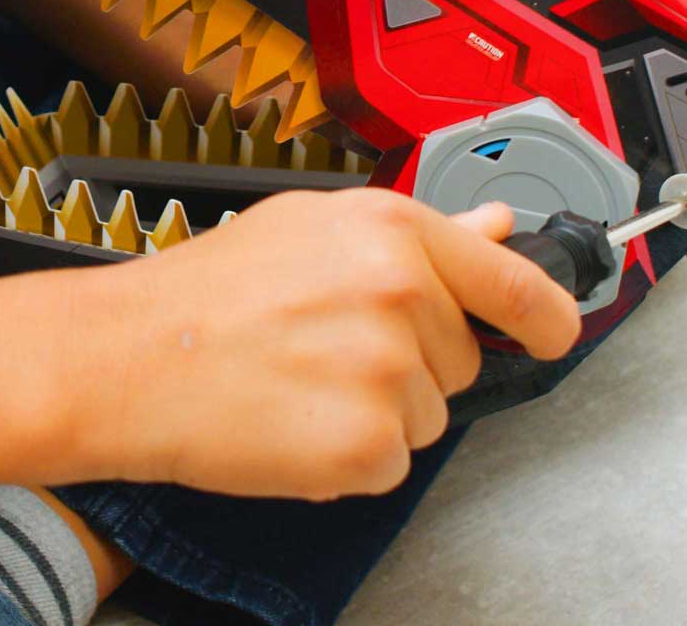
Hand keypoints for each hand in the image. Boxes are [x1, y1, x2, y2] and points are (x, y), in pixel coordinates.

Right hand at [73, 188, 580, 500]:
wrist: (130, 355)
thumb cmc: (210, 290)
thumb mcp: (315, 227)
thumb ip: (420, 231)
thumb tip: (494, 226)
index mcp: (394, 231)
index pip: (515, 283)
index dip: (548, 315)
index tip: (556, 331)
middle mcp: (403, 294)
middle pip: (462, 356)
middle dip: (414, 359)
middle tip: (331, 345)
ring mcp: (389, 373)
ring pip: (429, 412)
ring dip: (380, 407)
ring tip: (304, 377)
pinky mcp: (368, 446)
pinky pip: (392, 460)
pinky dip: (351, 455)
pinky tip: (296, 420)